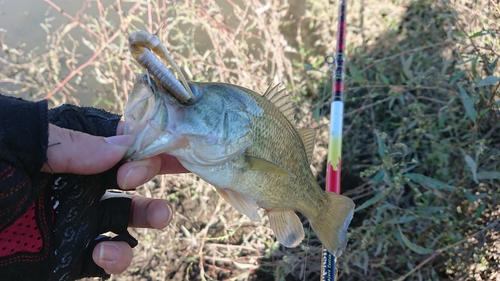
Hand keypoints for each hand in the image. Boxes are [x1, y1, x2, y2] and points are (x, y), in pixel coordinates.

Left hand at [43, 123, 186, 274]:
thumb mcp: (17, 144)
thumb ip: (68, 144)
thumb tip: (124, 143)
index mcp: (63, 153)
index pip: (115, 141)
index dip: (145, 141)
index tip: (167, 142)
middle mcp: (75, 185)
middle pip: (129, 176)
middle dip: (154, 171)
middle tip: (144, 176)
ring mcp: (76, 221)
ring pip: (126, 217)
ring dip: (150, 214)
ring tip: (161, 217)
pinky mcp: (69, 256)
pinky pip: (106, 257)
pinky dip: (117, 256)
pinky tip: (103, 251)